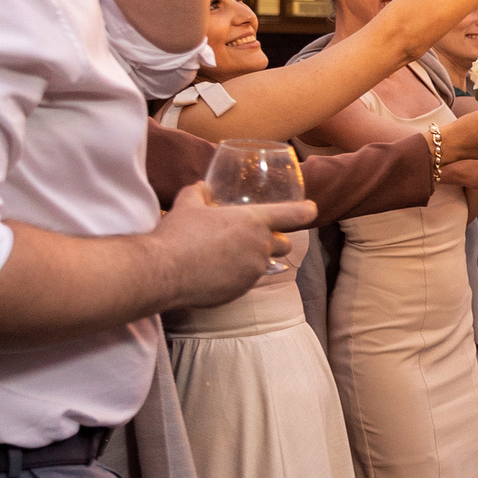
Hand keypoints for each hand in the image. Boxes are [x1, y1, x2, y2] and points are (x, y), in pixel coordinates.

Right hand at [157, 180, 313, 306]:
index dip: (306, 210)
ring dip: (254, 258)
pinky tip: (216, 271)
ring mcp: (253, 271)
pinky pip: (247, 280)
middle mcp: (260, 247)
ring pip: (264, 264)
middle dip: (276, 240)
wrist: (164, 271)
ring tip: (227, 254)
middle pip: (284, 244)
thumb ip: (200, 192)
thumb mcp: (188, 204)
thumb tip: (203, 187)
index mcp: (253, 221)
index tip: (312, 209)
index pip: (293, 215)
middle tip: (255, 237)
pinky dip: (238, 275)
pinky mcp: (242, 291)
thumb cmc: (178, 234)